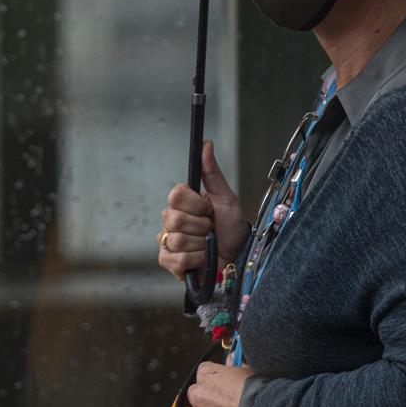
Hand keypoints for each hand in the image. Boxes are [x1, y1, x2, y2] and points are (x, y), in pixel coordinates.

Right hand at [158, 139, 248, 277]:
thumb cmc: (231, 227)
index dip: (196, 204)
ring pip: (177, 240)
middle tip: (210, 229)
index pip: (175, 195)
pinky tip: (201, 259)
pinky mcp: (168, 262)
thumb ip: (212, 173)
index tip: (209, 210)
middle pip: (175, 219)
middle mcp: (170, 221)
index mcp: (182, 204)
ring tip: (207, 245)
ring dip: (201, 245)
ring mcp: (167, 242)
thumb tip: (206, 144)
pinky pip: (176, 259)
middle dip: (201, 226)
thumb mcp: (226, 198)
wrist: (238, 256)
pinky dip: (195, 260)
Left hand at [183, 361, 250, 406]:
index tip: (222, 389)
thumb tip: (230, 359)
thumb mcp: (248, 372)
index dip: (213, 383)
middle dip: (206, 402)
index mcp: (207, 376)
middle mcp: (198, 396)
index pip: (202, 375)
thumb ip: (235, 365)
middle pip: (195, 397)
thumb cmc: (257, 394)